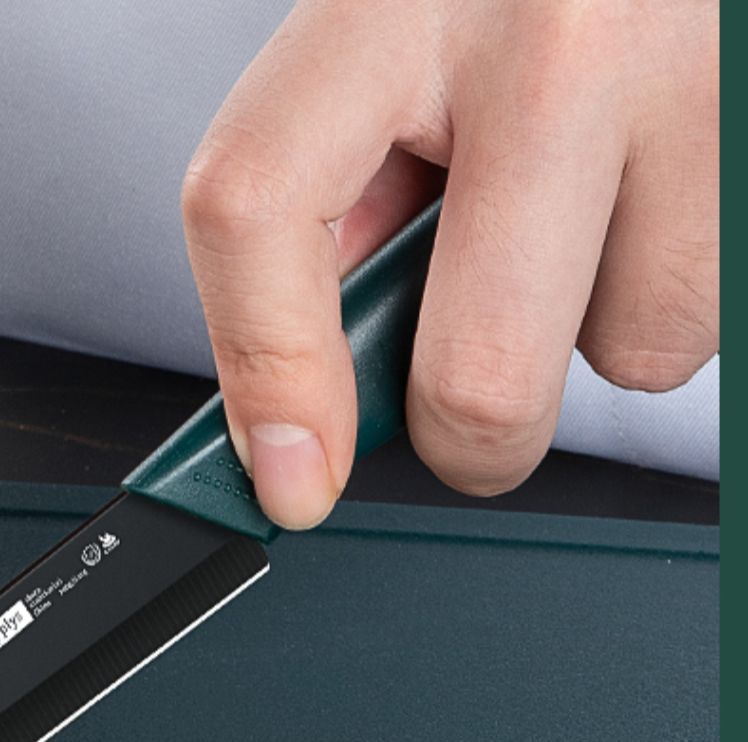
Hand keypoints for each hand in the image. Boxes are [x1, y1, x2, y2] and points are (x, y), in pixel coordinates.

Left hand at [182, 0, 717, 528]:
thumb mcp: (388, 42)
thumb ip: (338, 201)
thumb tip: (308, 394)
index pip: (260, 209)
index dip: (265, 374)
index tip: (290, 475)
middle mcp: (554, 34)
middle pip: (480, 373)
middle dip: (466, 436)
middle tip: (460, 401)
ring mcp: (694, 77)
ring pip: (632, 353)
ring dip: (596, 325)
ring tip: (591, 202)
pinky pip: (708, 309)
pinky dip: (669, 279)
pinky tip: (651, 184)